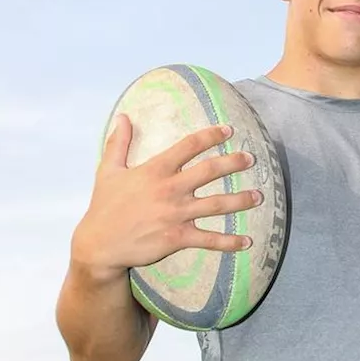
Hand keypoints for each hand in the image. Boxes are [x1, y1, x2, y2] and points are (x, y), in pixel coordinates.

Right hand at [70, 114, 260, 279]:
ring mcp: (176, 214)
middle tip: (251, 158)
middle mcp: (170, 189)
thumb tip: (124, 116)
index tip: (228, 130)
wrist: (100, 244)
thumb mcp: (108, 170)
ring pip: (216, 205)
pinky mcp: (177, 238)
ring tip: (259, 196)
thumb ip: (119, 143)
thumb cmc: (104, 206)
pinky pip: (209, 239)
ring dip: (240, 200)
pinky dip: (229, 242)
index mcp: (155, 170)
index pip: (189, 146)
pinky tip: (246, 242)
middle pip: (210, 171)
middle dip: (234, 163)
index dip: (211, 135)